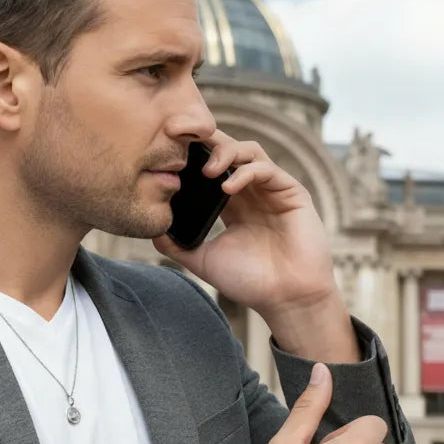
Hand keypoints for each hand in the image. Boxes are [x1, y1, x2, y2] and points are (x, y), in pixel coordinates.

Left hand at [152, 134, 335, 315]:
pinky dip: (245, 172)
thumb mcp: (204, 260)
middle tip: (187, 149)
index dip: (194, 156)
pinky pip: (267, 170)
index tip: (170, 155)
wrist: (285, 299)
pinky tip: (227, 187)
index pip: (211, 168)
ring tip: (206, 170)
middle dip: (207, 144)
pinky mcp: (292, 193)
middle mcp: (252, 192)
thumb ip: (178, 245)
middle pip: (229, 151)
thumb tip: (152, 231)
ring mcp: (273, 190)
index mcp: (232, 205)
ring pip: (249, 152)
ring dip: (226, 153)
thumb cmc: (250, 282)